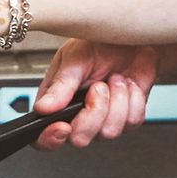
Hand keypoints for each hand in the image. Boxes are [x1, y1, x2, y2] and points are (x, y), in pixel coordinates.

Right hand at [32, 39, 157, 149]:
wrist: (133, 39)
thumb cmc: (100, 43)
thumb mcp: (75, 57)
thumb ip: (61, 84)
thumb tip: (43, 108)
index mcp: (57, 102)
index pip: (43, 137)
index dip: (50, 139)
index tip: (63, 127)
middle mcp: (79, 115)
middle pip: (79, 139)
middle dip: (93, 112)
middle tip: (98, 86)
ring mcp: (104, 120)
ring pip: (108, 133)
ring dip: (116, 100)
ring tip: (114, 79)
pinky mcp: (127, 118)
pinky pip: (132, 122)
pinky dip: (133, 99)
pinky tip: (128, 84)